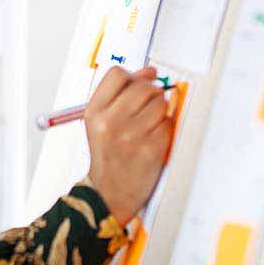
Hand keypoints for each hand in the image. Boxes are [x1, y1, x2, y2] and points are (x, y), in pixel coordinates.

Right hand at [84, 66, 171, 223]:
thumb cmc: (107, 156)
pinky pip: (168, 123)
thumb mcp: (101, 122)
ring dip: (160, 110)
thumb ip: (121, 94)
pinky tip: (154, 137)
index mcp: (94, 112)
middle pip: (143, 86)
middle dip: (151, 92)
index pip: (117, 74)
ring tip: (149, 124)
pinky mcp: (152, 148)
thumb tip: (147, 71)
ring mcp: (132, 136)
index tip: (140, 82)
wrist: (109, 192)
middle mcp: (110, 122)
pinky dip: (165, 128)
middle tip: (148, 104)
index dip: (133, 76)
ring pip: (160, 103)